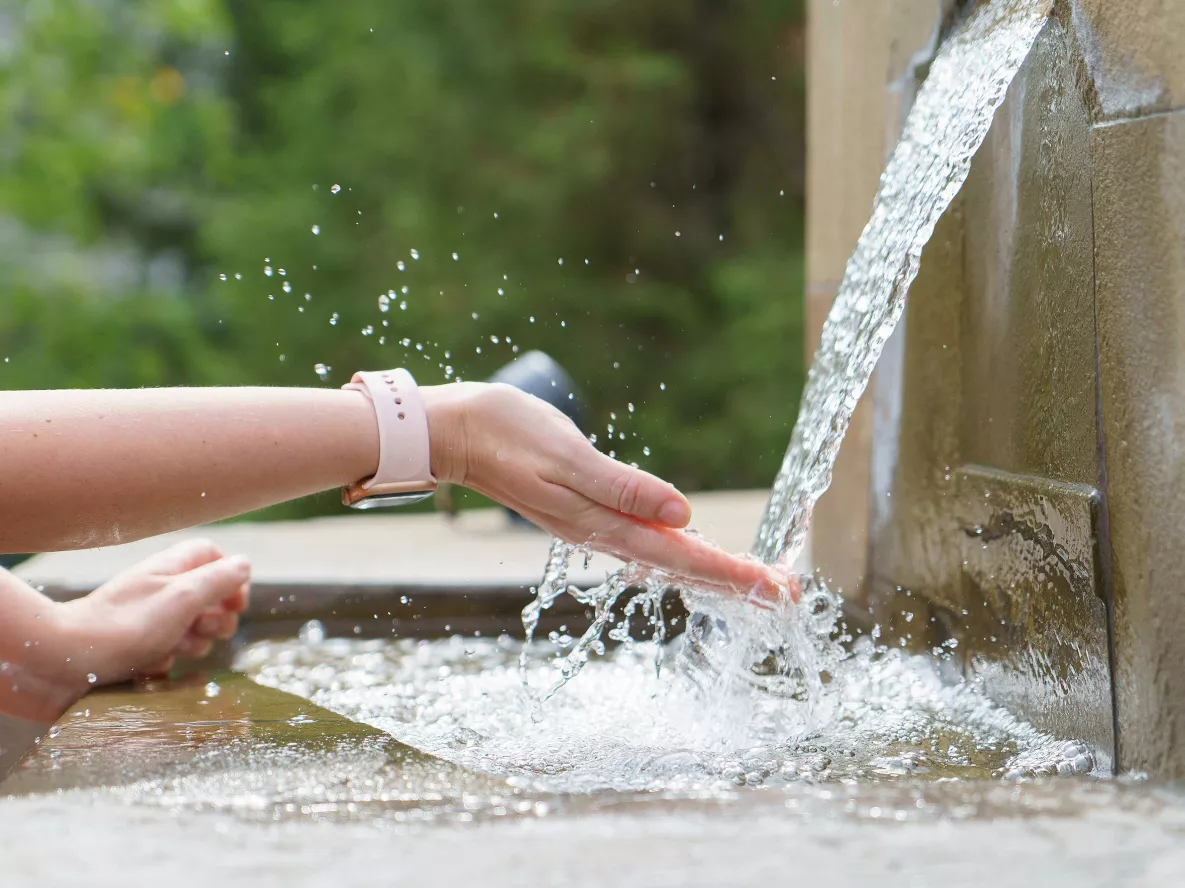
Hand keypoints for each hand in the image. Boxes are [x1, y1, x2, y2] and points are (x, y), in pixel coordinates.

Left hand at [56, 539, 250, 686]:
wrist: (62, 662)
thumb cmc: (124, 626)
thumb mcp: (182, 597)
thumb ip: (219, 580)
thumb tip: (245, 565)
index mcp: (172, 568)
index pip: (215, 556)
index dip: (232, 578)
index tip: (235, 603)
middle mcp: (161, 590)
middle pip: (211, 598)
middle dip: (216, 619)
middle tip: (201, 628)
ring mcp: (148, 620)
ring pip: (193, 630)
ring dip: (192, 643)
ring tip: (171, 648)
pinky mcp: (136, 649)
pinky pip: (169, 654)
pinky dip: (166, 661)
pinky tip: (149, 665)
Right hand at [422, 382, 794, 597]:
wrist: (456, 433)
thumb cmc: (507, 434)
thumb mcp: (568, 454)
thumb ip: (624, 487)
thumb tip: (682, 513)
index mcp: (601, 523)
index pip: (682, 556)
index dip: (733, 573)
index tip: (777, 588)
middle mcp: (602, 533)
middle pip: (682, 567)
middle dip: (737, 582)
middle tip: (788, 594)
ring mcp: (594, 527)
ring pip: (668, 560)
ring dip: (715, 571)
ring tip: (757, 583)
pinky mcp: (587, 513)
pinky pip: (647, 545)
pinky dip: (682, 554)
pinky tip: (695, 553)